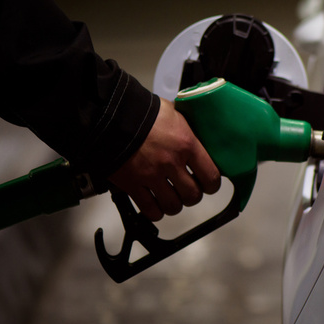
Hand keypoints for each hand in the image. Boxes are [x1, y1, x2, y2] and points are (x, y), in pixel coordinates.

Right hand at [109, 98, 220, 220]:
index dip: (211, 184)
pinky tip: (156, 204)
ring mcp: (151, 176)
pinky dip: (155, 211)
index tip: (208, 183)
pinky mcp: (132, 185)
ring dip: (174, 204)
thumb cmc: (144, 111)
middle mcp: (171, 163)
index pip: (211, 176)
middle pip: (193, 195)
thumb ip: (188, 128)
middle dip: (192, 195)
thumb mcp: (175, 113)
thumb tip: (201, 134)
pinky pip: (150, 210)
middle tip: (188, 189)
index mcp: (186, 144)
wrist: (111, 115)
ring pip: (173, 206)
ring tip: (172, 197)